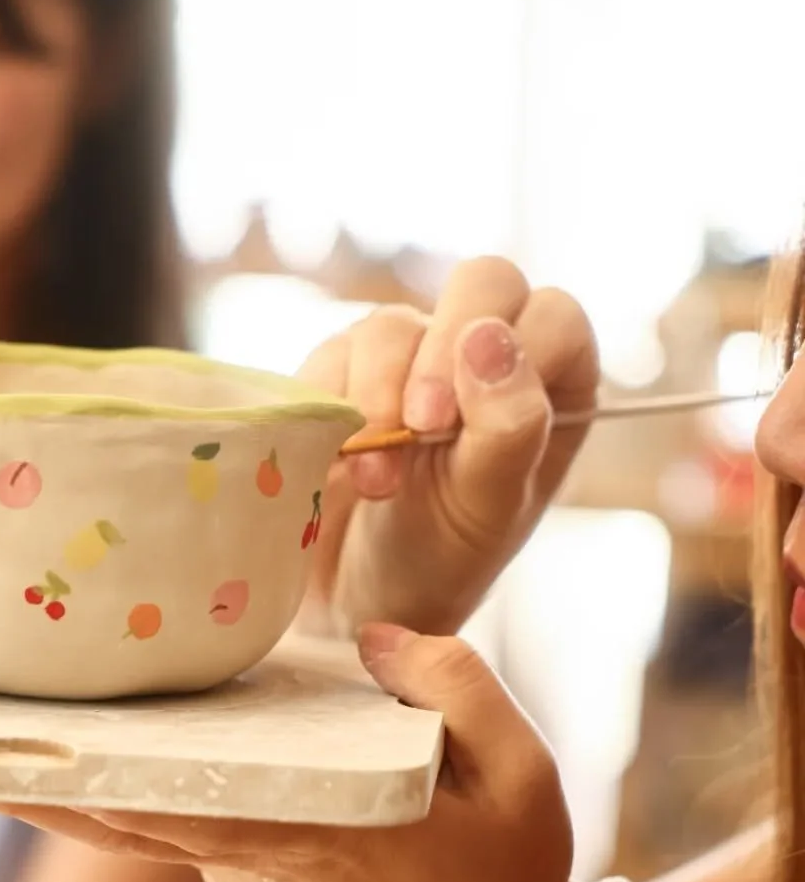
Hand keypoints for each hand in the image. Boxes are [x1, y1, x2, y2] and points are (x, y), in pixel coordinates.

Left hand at [0, 628, 573, 881]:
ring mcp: (239, 872)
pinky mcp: (241, 871)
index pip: (178, 807)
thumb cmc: (502, 879)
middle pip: (127, 816)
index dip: (86, 787)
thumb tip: (375, 636)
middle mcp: (253, 860)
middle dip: (40, 779)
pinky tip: (72, 742)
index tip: (5, 763)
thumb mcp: (522, 775)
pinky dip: (114, 790)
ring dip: (65, 782)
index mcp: (312, 836)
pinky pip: (166, 823)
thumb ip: (454, 688)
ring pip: (138, 822)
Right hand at [306, 257, 598, 635]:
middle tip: (416, 428)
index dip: (509, 352)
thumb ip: (507, 429)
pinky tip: (335, 464)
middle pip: (482, 282)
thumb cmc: (439, 561)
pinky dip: (329, 405)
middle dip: (440, 353)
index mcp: (551, 387)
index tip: (458, 422)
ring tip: (375, 481)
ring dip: (376, 398)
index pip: (553, 318)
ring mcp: (413, 356)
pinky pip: (332, 352)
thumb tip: (489, 338)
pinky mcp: (344, 368)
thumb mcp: (489, 511)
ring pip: (394, 323)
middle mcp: (486, 358)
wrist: (352, 599)